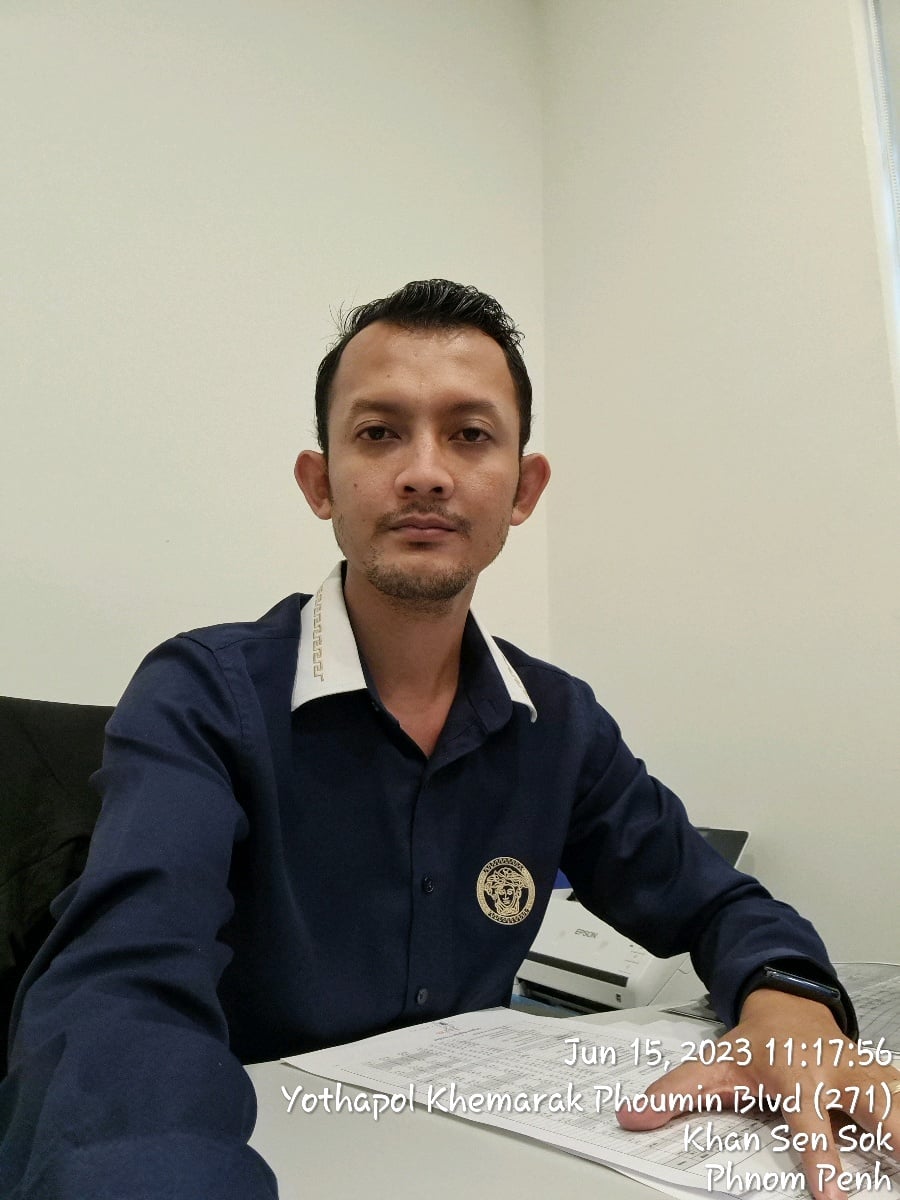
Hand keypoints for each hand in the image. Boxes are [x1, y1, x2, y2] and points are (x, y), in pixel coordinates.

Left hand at [617, 990, 899, 1199]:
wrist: (787, 1004)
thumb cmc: (755, 1044)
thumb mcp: (710, 1064)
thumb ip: (673, 1093)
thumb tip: (633, 1116)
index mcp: (794, 1075)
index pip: (808, 1122)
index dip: (820, 1158)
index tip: (831, 1196)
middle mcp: (834, 1073)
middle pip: (874, 1105)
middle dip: (896, 1134)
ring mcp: (863, 1073)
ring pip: (897, 1096)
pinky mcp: (882, 1077)